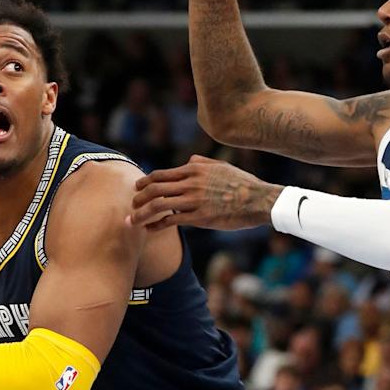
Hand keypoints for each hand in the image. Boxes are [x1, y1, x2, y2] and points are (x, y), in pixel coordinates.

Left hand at [129, 155, 281, 230]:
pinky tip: (149, 229)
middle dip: (138, 198)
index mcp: (194, 168)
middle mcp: (191, 183)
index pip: (161, 174)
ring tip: (132, 221)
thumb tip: (190, 159)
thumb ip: (202, 161)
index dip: (145, 182)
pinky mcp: (199, 217)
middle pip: (154, 189)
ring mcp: (194, 200)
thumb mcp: (221, 165)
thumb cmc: (241, 183)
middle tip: (131, 205)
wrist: (259, 200)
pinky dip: (156, 225)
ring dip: (141, 213)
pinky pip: (171, 221)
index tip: (137, 189)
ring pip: (158, 205)